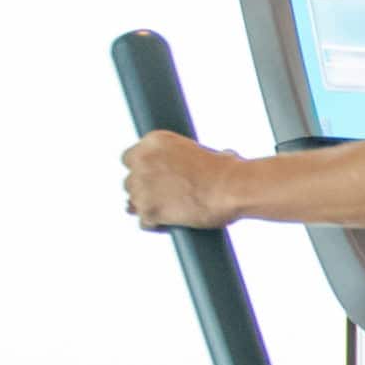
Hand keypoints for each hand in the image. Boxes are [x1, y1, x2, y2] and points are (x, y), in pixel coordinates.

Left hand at [122, 131, 244, 229]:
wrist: (234, 187)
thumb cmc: (227, 170)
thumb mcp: (202, 152)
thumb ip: (180, 159)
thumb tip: (182, 170)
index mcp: (154, 141)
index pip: (130, 157)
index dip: (145, 169)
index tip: (158, 177)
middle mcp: (142, 161)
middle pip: (129, 180)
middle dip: (146, 188)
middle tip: (168, 194)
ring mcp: (141, 187)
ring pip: (134, 202)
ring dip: (150, 206)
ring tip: (175, 209)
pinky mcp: (147, 210)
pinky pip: (144, 222)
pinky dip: (157, 224)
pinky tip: (173, 221)